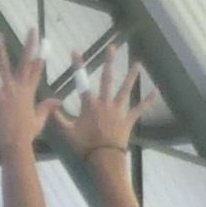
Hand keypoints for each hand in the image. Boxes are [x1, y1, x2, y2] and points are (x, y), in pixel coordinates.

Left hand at [0, 33, 63, 154]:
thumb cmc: (26, 134)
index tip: (44, 42)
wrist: (15, 144)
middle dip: (30, 45)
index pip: (37, 69)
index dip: (40, 55)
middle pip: (27, 62)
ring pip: (5, 66)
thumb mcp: (39, 120)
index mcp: (31, 93)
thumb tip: (59, 100)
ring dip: (2, 49)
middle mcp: (21, 88)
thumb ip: (47, 107)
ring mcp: (9, 91)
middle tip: (33, 28)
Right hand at [63, 49, 156, 163]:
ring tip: (137, 63)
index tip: (76, 51)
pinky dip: (148, 100)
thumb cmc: (84, 146)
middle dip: (109, 62)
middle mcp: (105, 103)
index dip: (78, 65)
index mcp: (90, 105)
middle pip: (107, 79)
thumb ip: (57, 117)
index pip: (82, 81)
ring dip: (132, 75)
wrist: (103, 158)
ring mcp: (119, 110)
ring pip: (126, 89)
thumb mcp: (67, 132)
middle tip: (112, 48)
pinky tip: (155, 91)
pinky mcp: (128, 119)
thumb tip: (49, 104)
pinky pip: (140, 108)